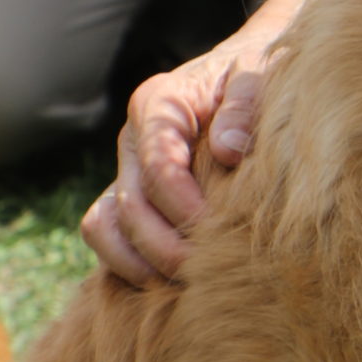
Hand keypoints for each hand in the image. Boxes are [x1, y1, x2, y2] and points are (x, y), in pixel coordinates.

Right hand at [81, 34, 270, 286]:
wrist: (239, 77)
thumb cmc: (253, 77)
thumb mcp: (256, 75)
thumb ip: (245, 104)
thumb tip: (229, 149)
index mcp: (159, 104)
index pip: (159, 167)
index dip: (184, 207)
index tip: (219, 230)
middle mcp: (133, 140)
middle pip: (131, 207)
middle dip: (166, 247)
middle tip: (208, 272)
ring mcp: (125, 170)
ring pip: (105, 227)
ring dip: (139, 263)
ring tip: (184, 286)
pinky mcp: (128, 196)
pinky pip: (106, 236)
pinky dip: (127, 263)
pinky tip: (167, 283)